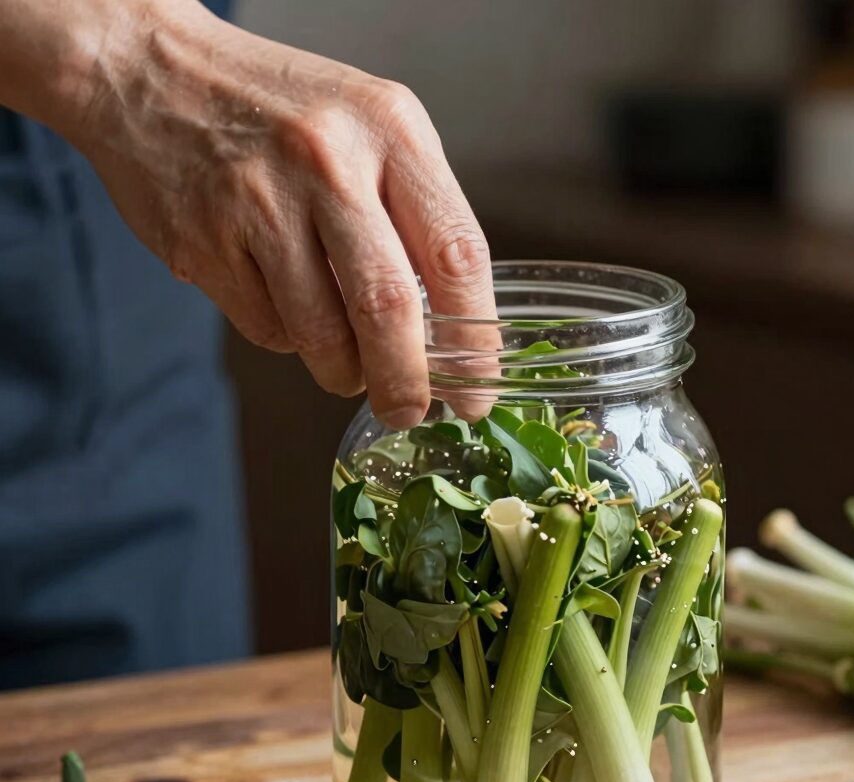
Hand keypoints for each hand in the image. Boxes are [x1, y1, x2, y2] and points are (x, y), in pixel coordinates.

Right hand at [66, 1, 495, 425]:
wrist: (148, 72)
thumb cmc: (278, 109)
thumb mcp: (370, 127)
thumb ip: (415, 213)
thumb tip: (452, 327)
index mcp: (389, 129)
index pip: (457, 254)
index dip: (474, 339)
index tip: (476, 387)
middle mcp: (327, 161)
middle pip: (388, 307)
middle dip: (406, 382)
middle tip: (410, 410)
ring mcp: (259, 203)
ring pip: (323, 335)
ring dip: (344, 372)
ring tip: (346, 363)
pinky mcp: (206, 244)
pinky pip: (269, 330)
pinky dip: (288, 339)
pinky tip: (282, 301)